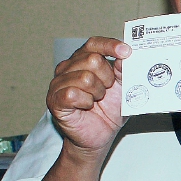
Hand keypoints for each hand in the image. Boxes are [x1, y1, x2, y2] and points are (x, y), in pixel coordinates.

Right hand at [47, 37, 129, 156]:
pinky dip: (85, 102)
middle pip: (92, 59)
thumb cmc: (108, 111)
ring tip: (96, 101)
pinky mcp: (54, 100)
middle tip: (106, 90)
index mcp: (83, 60)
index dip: (110, 45)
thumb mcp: (123, 88)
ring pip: (85, 77)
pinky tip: (86, 106)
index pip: (94, 44)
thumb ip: (124, 71)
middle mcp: (68, 67)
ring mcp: (58, 83)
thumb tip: (125, 57)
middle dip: (107, 77)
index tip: (126, 52)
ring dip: (97, 93)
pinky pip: (72, 93)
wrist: (99, 136)